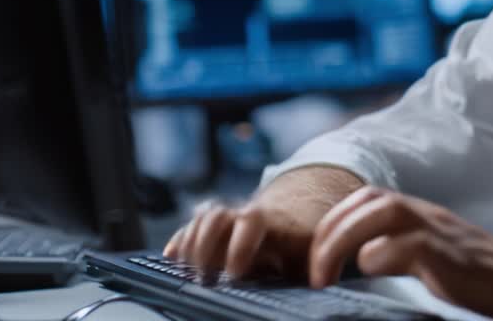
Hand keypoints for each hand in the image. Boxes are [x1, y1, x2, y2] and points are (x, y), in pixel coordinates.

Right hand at [163, 166, 363, 279]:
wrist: (298, 210)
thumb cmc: (304, 241)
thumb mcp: (311, 252)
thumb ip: (313, 266)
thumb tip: (321, 281)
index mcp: (272, 220)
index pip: (251, 222)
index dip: (239, 245)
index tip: (234, 273)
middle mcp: (245, 214)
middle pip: (217, 216)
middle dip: (204, 245)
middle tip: (203, 278)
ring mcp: (227, 218)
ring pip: (202, 218)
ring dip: (190, 244)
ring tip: (187, 273)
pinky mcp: (214, 226)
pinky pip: (191, 226)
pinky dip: (179, 240)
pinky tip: (171, 256)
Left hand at [308, 186, 492, 319]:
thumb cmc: (487, 281)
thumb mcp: (438, 258)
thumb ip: (404, 252)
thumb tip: (361, 263)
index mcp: (423, 215)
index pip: (367, 197)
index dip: (333, 222)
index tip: (317, 261)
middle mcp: (428, 215)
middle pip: (367, 198)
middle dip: (328, 231)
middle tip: (314, 273)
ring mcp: (441, 232)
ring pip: (381, 209)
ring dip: (342, 239)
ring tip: (326, 276)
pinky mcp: (452, 257)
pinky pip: (407, 243)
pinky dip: (379, 255)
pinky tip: (370, 274)